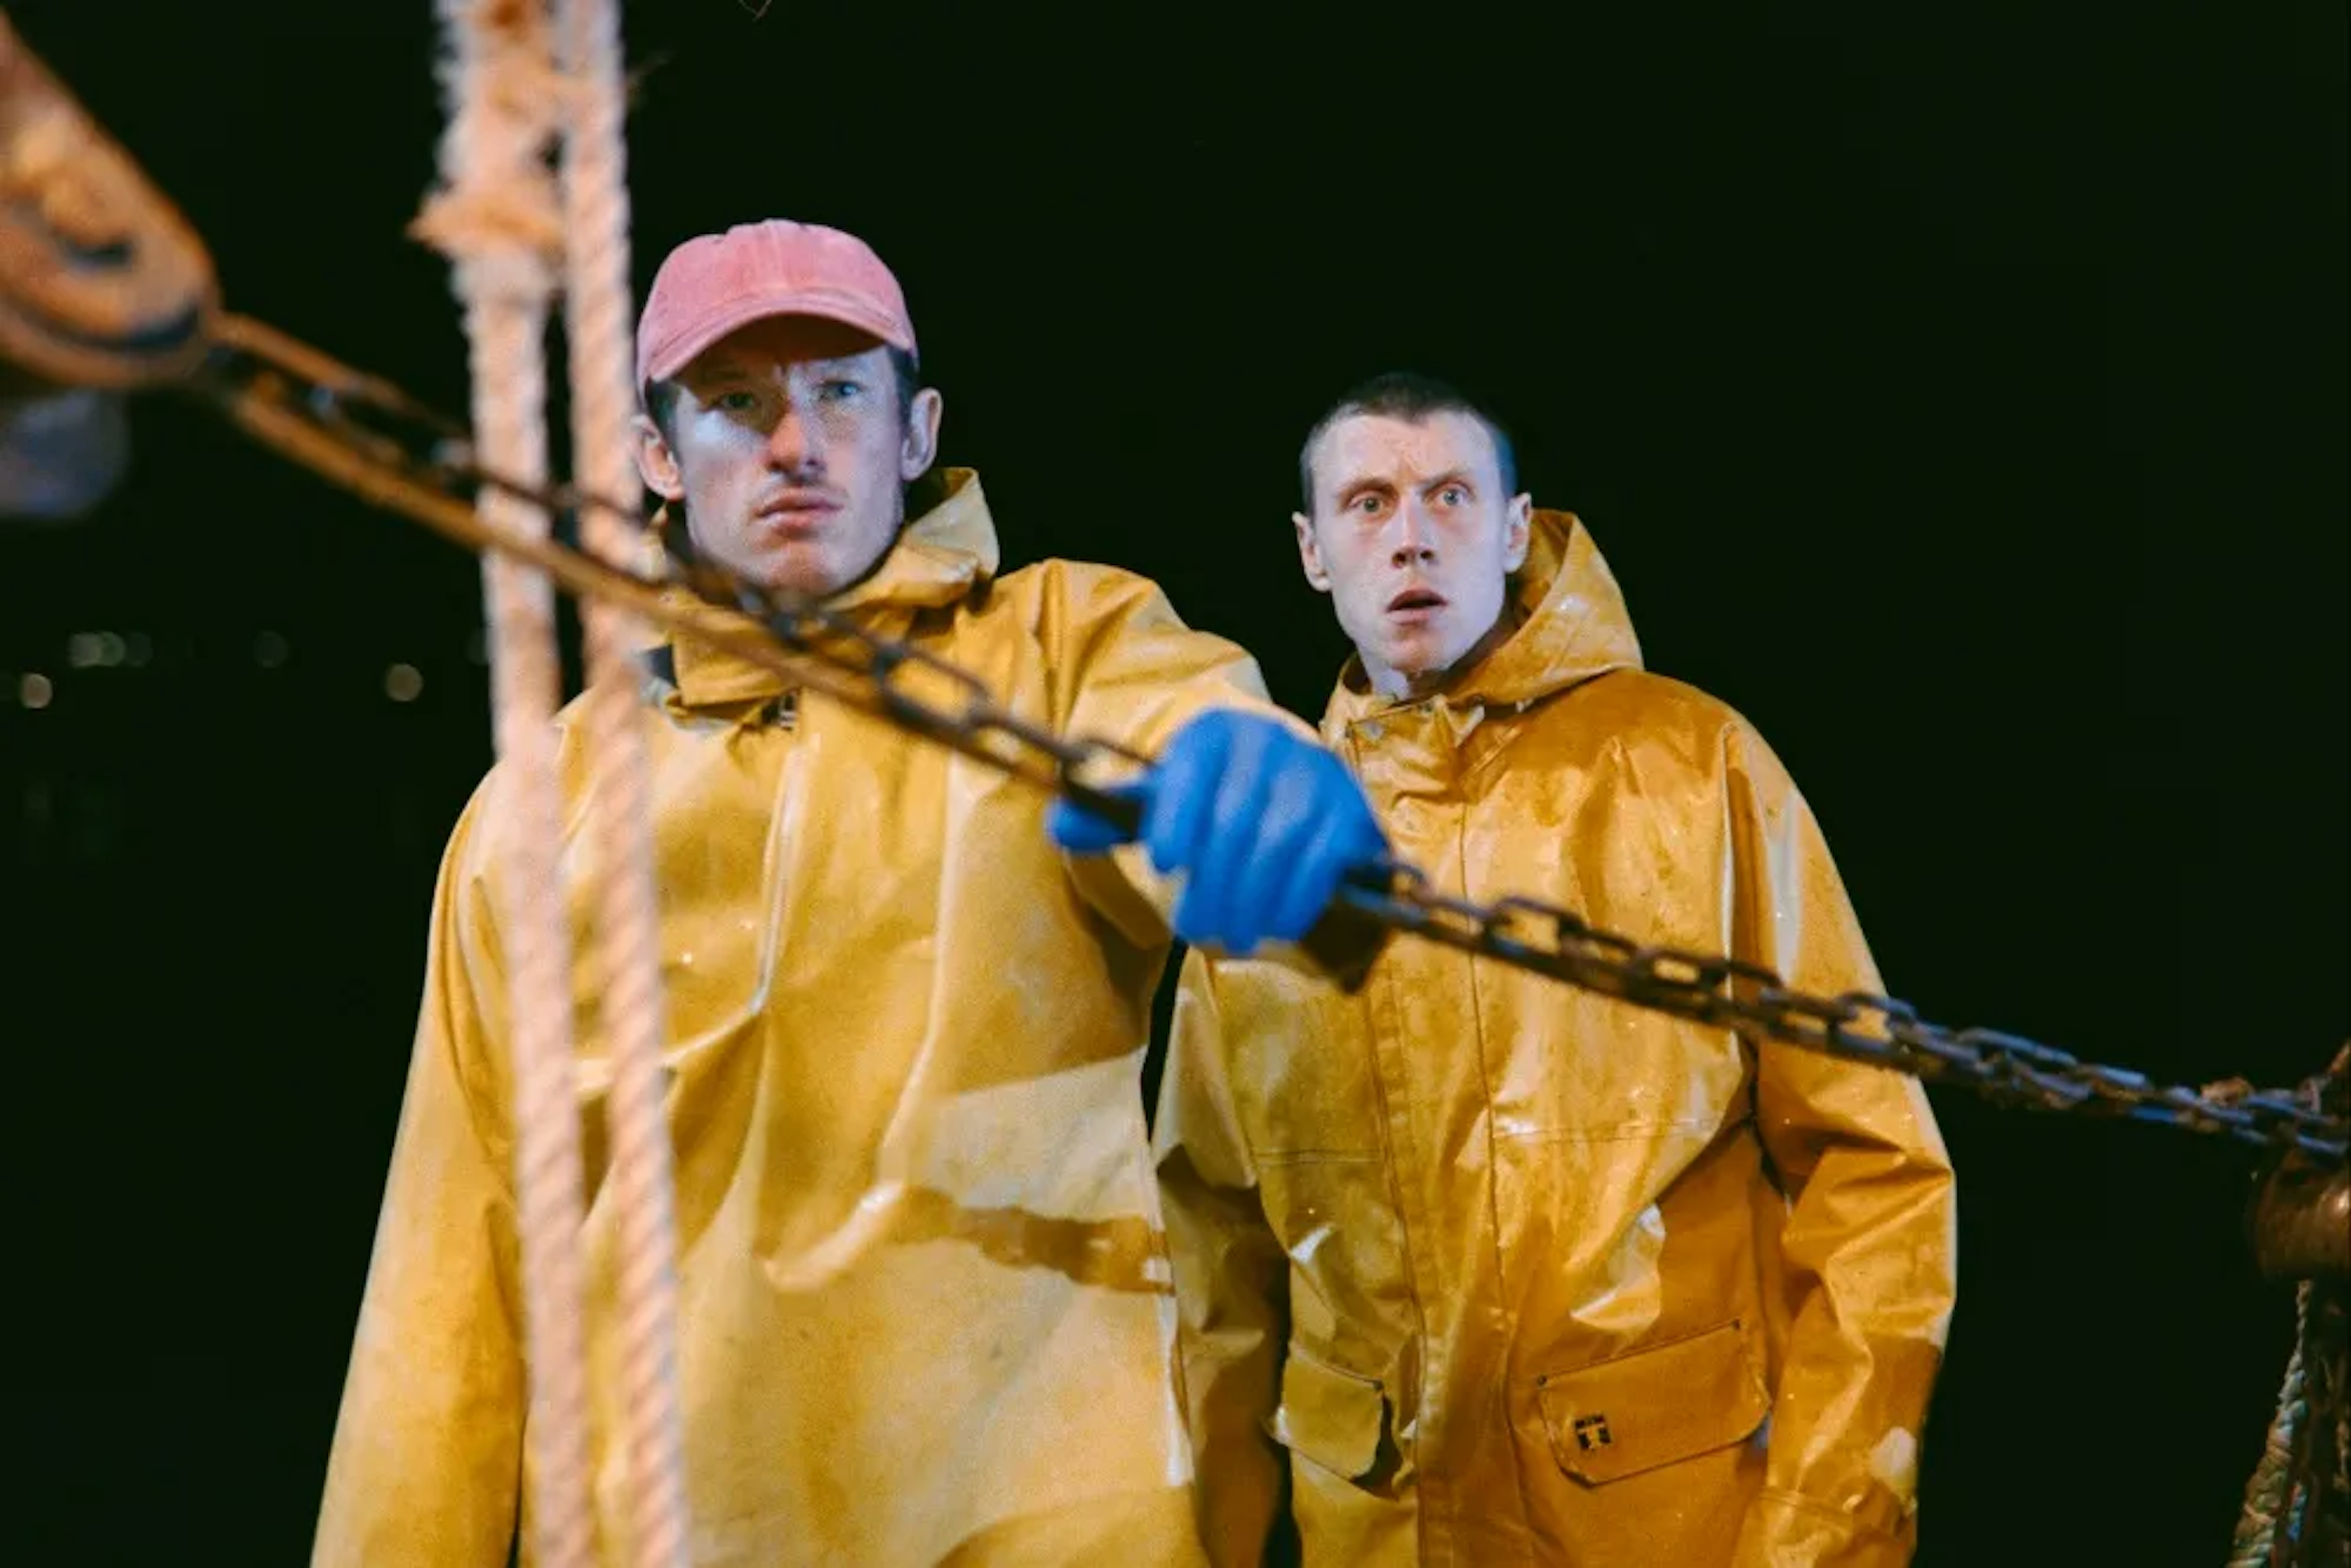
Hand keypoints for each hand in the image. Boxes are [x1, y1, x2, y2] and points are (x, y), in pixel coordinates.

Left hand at [1048, 709, 1386, 955]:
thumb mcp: (1164, 805)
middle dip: (1212, 881)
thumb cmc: (1216, 805)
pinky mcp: (1351, 812)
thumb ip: (1112, 816)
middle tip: (1194, 927)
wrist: (1297, 802)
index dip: (1176, 816)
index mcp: (1213, 733)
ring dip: (1252, 897)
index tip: (1163, 865)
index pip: (1191, 771)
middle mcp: (1270, 742)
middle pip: (1235, 817)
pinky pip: (1324, 859)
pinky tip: (1277, 923)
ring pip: (1280, 841)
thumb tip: (1058, 824)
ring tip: (1232, 935)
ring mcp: (1316, 775)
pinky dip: (1297, 896)